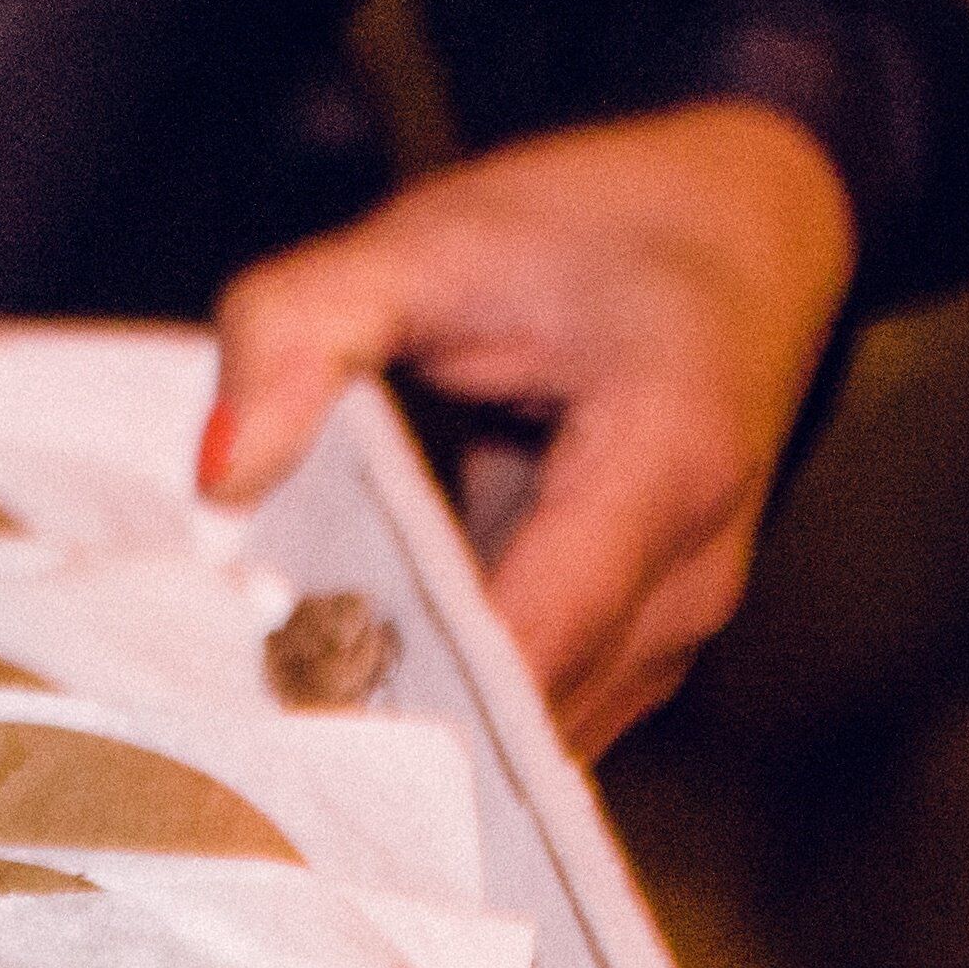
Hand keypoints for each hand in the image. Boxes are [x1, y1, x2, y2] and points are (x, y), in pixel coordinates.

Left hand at [195, 100, 855, 759]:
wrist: (751, 228)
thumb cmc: (594, 230)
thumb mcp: (427, 242)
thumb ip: (303, 331)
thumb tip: (216, 477)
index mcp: (665, 466)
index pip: (526, 646)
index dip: (393, 689)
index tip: (263, 703)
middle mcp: (693, 576)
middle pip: (519, 718)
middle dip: (379, 721)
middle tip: (230, 712)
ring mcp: (678, 626)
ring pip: (523, 739)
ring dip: (408, 723)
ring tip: (273, 695)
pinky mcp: (641, 645)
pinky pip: (534, 715)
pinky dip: (442, 702)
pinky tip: (343, 669)